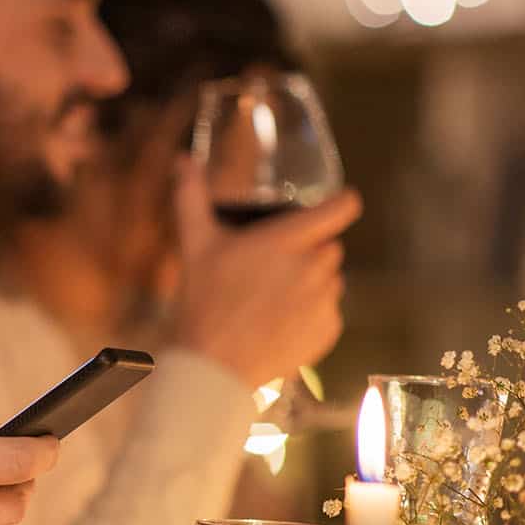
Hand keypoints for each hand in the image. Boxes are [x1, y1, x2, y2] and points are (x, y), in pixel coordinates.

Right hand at [169, 157, 361, 388]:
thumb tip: (182, 160)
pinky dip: (311, 313)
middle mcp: (313, 268)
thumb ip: (191, 197)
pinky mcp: (327, 331)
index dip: (341, 203)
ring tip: (272, 297)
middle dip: (309, 250)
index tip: (336, 205)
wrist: (213, 364)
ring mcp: (324, 302)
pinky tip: (279, 321)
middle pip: (330, 245)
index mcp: (287, 241)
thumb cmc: (204, 301)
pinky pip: (328, 312)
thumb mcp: (194, 244)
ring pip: (330, 279)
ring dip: (311, 282)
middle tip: (273, 266)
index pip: (341, 208)